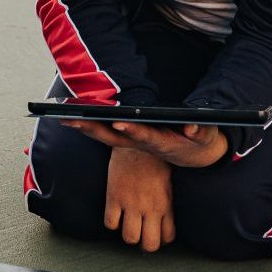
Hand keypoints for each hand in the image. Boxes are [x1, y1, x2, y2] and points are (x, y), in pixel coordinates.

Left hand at [64, 119, 228, 168]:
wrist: (192, 154)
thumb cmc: (197, 142)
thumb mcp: (205, 137)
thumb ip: (201, 131)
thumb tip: (192, 128)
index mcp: (161, 142)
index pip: (145, 137)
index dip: (133, 131)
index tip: (119, 123)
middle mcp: (142, 144)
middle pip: (115, 138)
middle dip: (95, 128)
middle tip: (74, 120)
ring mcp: (133, 143)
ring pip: (106, 136)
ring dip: (86, 127)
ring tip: (66, 118)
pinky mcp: (128, 139)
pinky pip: (105, 133)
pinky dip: (89, 125)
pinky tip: (73, 119)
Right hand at [105, 148, 175, 252]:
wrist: (136, 143)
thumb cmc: (153, 161)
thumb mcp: (167, 184)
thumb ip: (166, 203)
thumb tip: (163, 218)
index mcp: (165, 204)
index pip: (167, 237)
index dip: (160, 239)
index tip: (155, 232)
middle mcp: (150, 207)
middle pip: (149, 244)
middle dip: (145, 243)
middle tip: (141, 233)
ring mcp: (131, 203)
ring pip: (129, 238)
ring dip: (128, 234)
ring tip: (127, 224)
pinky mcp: (114, 197)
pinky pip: (110, 223)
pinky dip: (111, 222)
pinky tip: (115, 213)